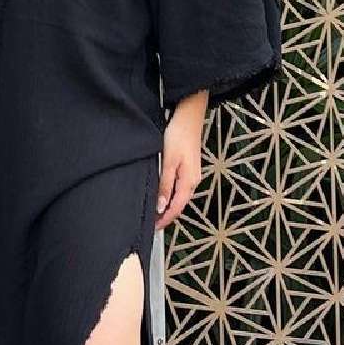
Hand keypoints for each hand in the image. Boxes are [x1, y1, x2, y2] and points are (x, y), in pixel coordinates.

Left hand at [154, 91, 206, 230]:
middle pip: (179, 205)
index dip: (164, 220)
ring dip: (167, 206)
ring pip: (179, 197)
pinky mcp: (188, 168)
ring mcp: (192, 174)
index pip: (176, 208)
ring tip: (153, 212)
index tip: (153, 228)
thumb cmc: (179, 135)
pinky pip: (179, 188)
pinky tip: (162, 194)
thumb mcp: (168, 161)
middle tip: (150, 223)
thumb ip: (165, 185)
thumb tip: (161, 206)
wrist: (188, 116)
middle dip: (165, 215)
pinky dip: (170, 195)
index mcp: (189, 182)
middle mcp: (193, 180)